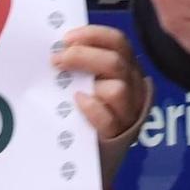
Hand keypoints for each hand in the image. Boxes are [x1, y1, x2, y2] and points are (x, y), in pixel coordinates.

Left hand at [52, 24, 149, 141]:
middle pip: (115, 62)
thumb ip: (84, 64)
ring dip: (90, 82)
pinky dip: (92, 108)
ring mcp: (129, 111)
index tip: (66, 39)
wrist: (94, 153)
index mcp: (127, 67)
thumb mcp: (92, 81)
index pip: (118, 41)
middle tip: (57, 60)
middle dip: (83, 56)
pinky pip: (108, 119)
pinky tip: (78, 102)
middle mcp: (133, 86)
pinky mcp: (119, 134)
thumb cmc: (90, 110)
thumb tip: (58, 46)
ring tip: (67, 84)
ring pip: (117, 89)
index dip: (93, 35)